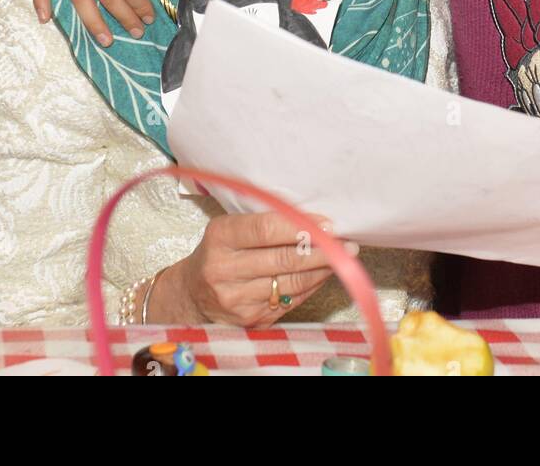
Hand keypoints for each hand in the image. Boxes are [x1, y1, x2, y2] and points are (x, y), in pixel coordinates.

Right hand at [149, 211, 346, 326]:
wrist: (192, 295)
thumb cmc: (220, 252)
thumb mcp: (230, 229)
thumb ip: (265, 222)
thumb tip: (315, 220)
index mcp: (220, 238)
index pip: (266, 229)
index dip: (301, 227)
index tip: (327, 224)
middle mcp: (224, 270)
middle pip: (284, 259)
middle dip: (322, 250)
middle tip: (347, 244)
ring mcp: (237, 300)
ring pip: (292, 283)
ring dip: (323, 269)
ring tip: (344, 258)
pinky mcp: (250, 319)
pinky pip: (291, 300)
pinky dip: (312, 286)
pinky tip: (324, 275)